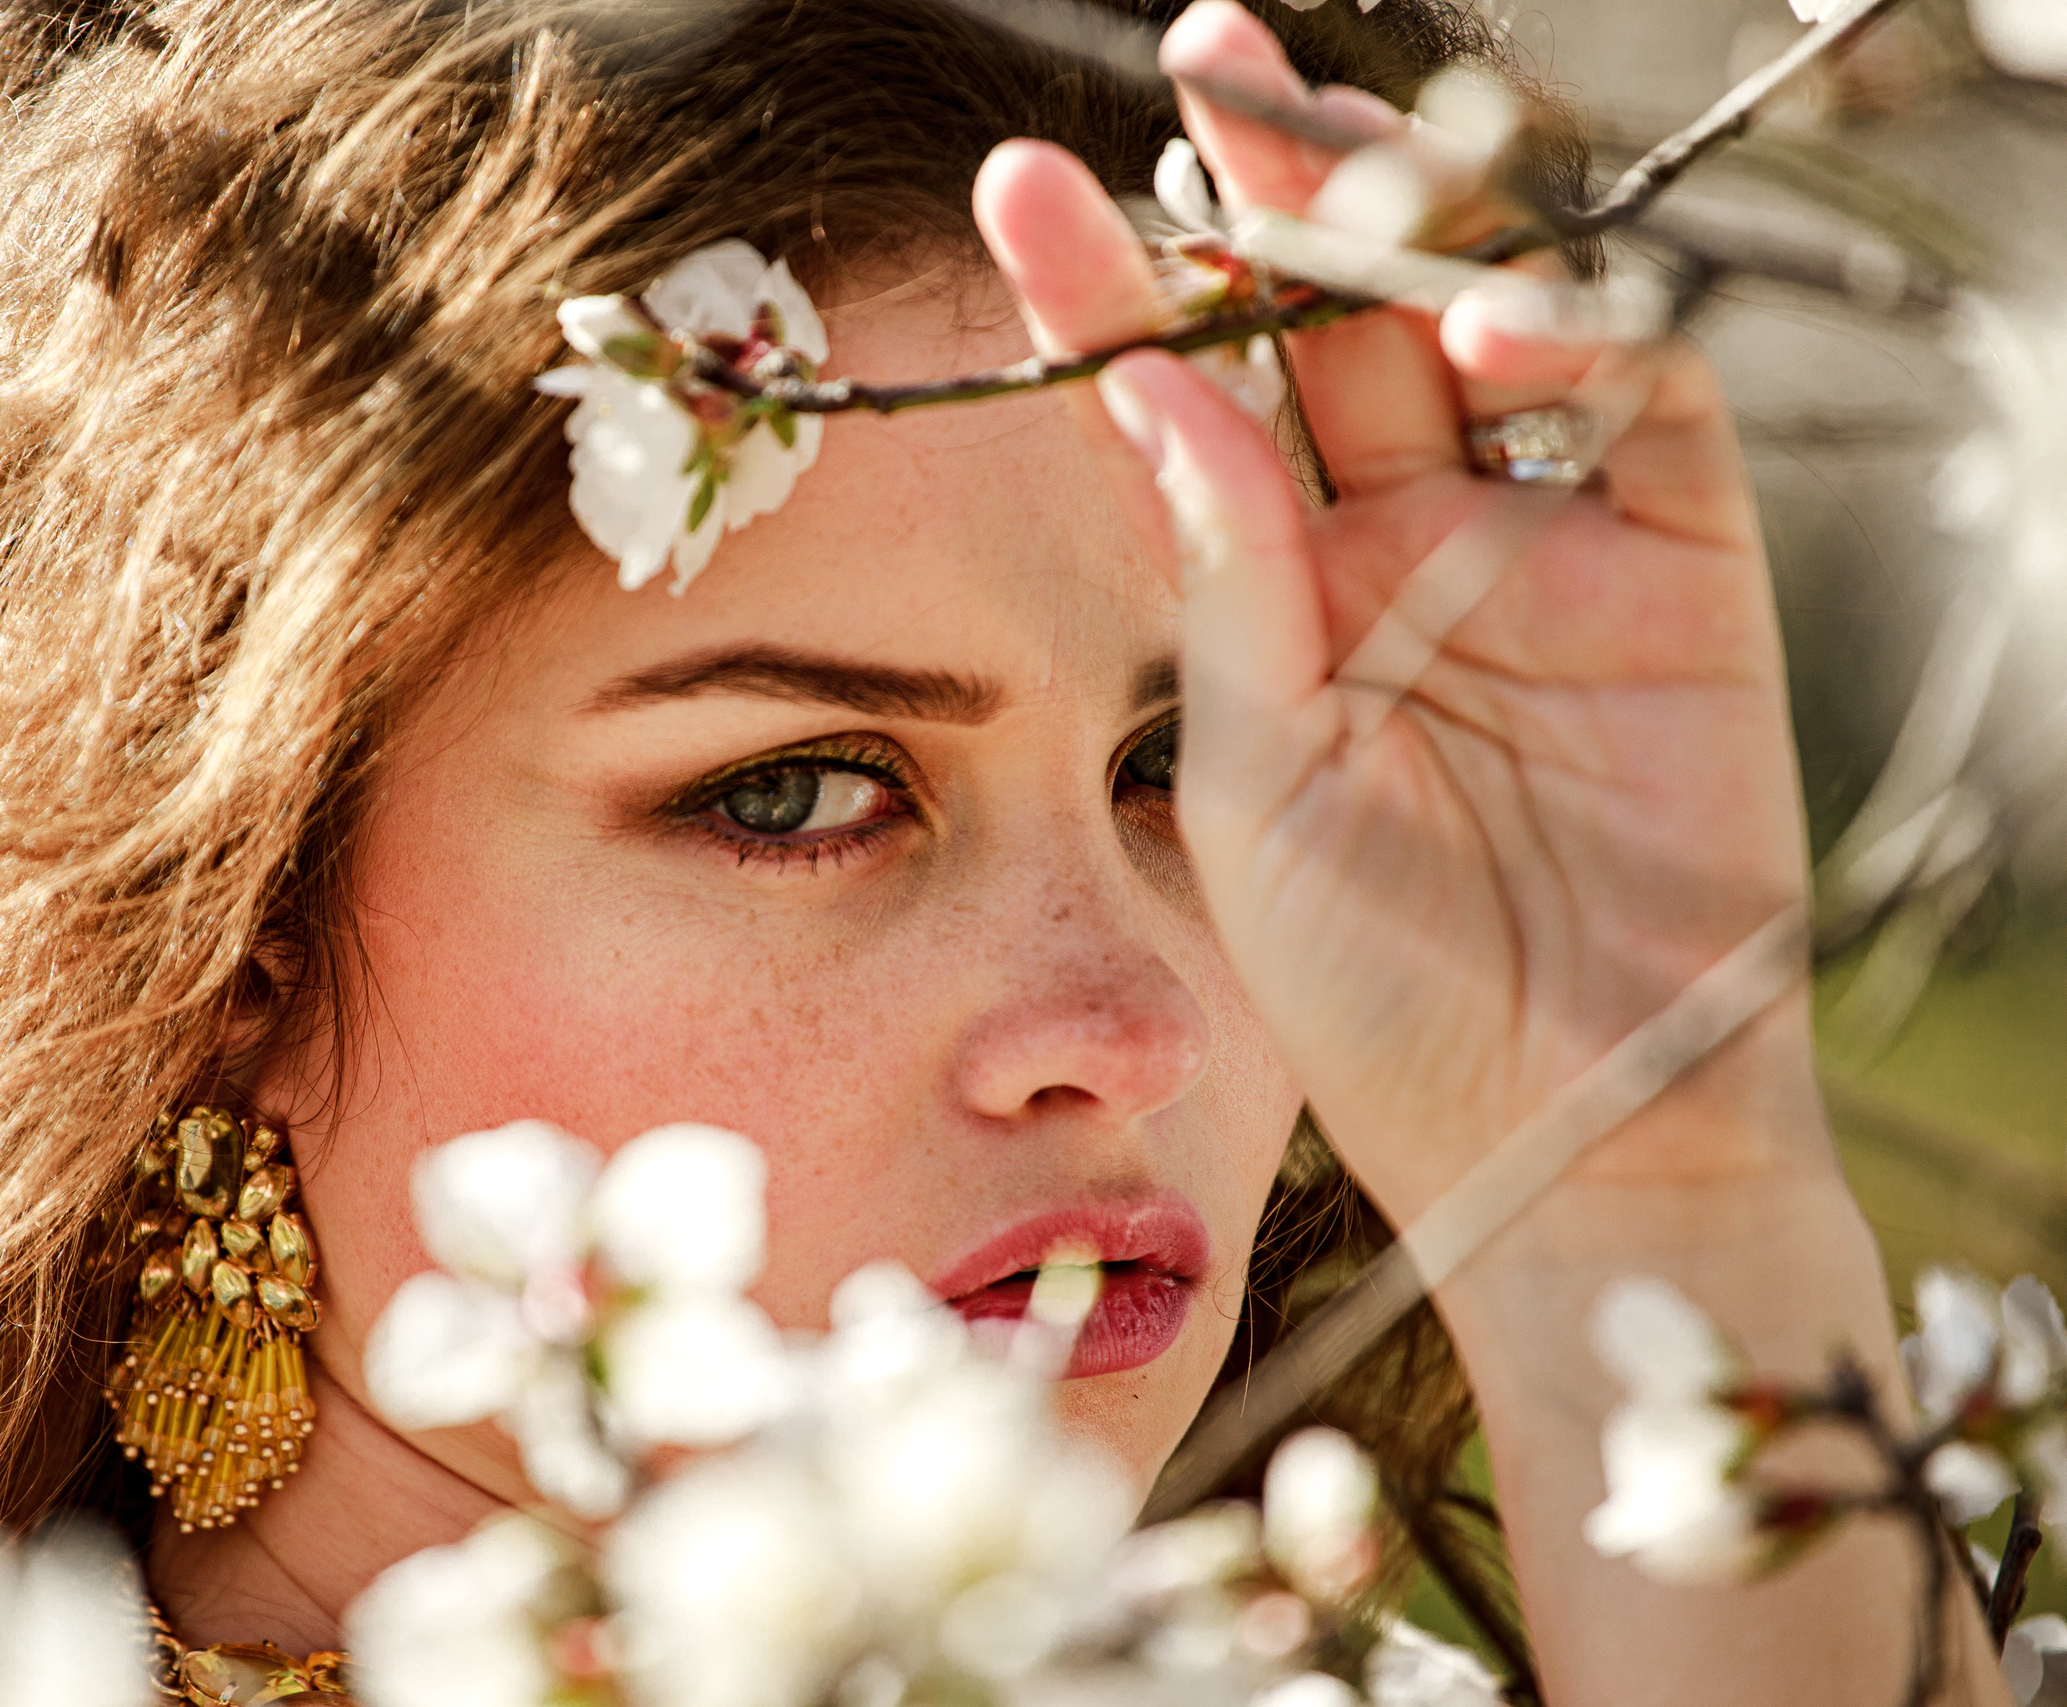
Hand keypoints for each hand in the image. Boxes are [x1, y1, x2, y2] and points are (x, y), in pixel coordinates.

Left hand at [973, 0, 1823, 1231]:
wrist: (1570, 1135)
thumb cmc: (1384, 1002)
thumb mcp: (1256, 794)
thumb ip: (1224, 592)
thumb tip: (1154, 395)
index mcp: (1274, 606)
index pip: (1184, 409)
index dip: (1112, 293)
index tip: (1022, 186)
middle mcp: (1400, 553)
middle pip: (1329, 327)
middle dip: (1266, 188)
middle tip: (1206, 51)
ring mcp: (1539, 549)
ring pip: (1479, 326)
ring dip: (1409, 223)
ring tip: (1313, 143)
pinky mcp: (1681, 572)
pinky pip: (1641, 410)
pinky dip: (1579, 345)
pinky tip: (1486, 328)